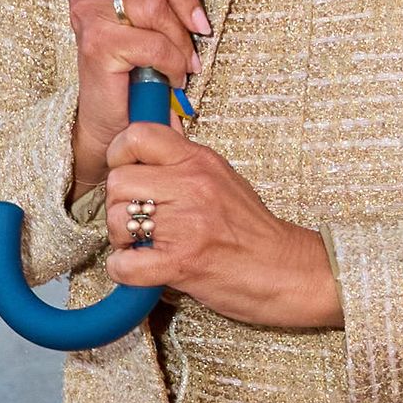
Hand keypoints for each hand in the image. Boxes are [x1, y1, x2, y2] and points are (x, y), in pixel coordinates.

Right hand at [68, 0, 207, 197]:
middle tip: (198, 28)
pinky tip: (171, 76)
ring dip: (179, 39)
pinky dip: (172, 62)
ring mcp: (88, 15)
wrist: (115, 123)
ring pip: (153, 4)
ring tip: (181, 61)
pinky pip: (152, 41)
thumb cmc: (140, 71)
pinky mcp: (98, 44)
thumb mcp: (154, 21)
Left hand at [101, 118, 341, 329]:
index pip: (138, 135)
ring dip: (121, 240)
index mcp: (200, 162)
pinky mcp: (182, 263)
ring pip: (115, 221)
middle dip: (118, 206)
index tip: (127, 174)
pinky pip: (124, 264)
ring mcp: (186, 224)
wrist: (287, 271)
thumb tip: (157, 131)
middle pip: (118, 182)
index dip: (120, 155)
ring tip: (144, 246)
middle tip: (136, 221)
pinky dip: (125, 271)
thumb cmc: (254, 232)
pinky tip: (142, 269)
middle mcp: (192, 186)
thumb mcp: (223, 179)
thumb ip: (186, 161)